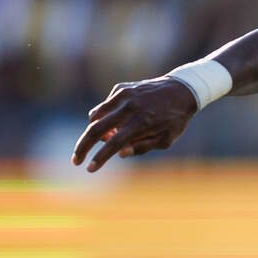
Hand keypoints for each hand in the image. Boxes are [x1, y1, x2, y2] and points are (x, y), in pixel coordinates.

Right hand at [72, 77, 201, 171]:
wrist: (181, 90)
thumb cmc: (174, 119)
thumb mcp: (165, 139)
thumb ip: (142, 147)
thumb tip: (120, 153)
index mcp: (142, 123)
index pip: (115, 144)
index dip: (100, 158)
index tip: (89, 169)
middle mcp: (129, 108)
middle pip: (96, 129)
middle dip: (82, 147)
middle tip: (75, 160)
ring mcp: (123, 96)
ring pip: (95, 116)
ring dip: (95, 132)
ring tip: (109, 138)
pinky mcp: (120, 89)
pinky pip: (104, 107)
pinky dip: (105, 117)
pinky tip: (119, 121)